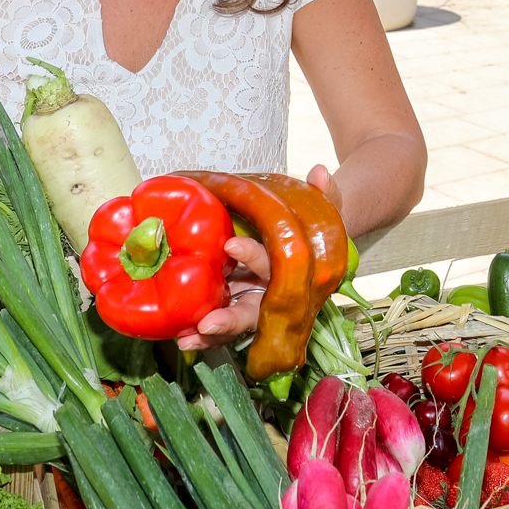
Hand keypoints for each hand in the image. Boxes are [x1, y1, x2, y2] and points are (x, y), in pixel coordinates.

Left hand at [175, 164, 342, 350]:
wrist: (309, 245)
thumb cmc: (312, 230)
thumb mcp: (323, 212)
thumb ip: (326, 194)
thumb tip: (319, 171)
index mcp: (293, 272)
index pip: (275, 266)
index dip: (254, 257)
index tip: (230, 246)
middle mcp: (272, 294)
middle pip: (254, 312)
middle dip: (231, 320)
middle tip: (208, 323)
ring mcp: (252, 302)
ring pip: (234, 323)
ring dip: (211, 333)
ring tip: (186, 337)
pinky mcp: (234, 306)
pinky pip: (219, 324)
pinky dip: (201, 335)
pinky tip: (181, 337)